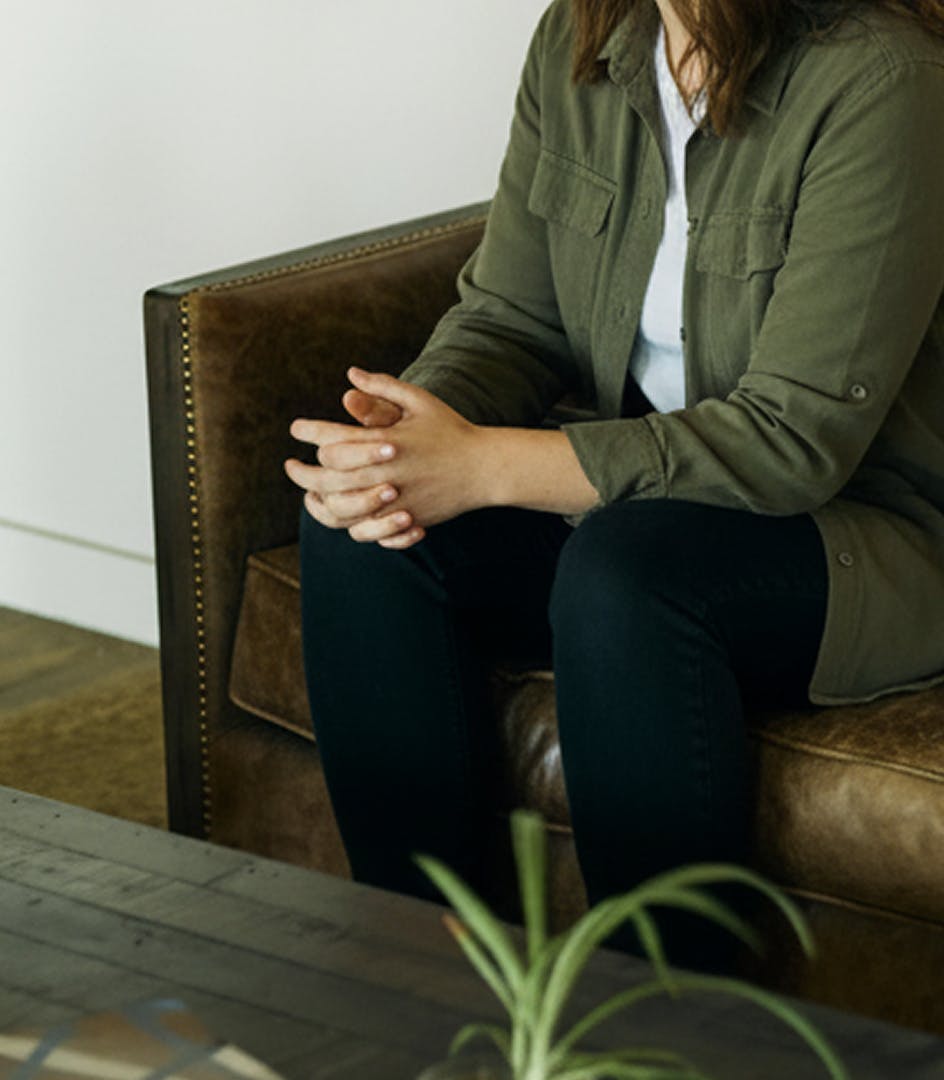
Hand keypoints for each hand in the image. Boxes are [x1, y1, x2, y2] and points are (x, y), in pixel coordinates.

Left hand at [285, 367, 485, 547]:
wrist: (484, 468)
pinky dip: (345, 523)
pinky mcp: (404, 520)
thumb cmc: (450, 430)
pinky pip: (364, 530)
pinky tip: (335, 513)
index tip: (296, 429)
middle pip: (327, 479)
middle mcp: (385, 473)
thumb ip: (383, 387)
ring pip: (340, 510)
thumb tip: (351, 373)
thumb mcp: (419, 401)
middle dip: (301, 473)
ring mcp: (394, 501)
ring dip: (318, 502)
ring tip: (308, 494)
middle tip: (290, 466)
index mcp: (386, 441)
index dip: (309, 432)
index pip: (333, 438)